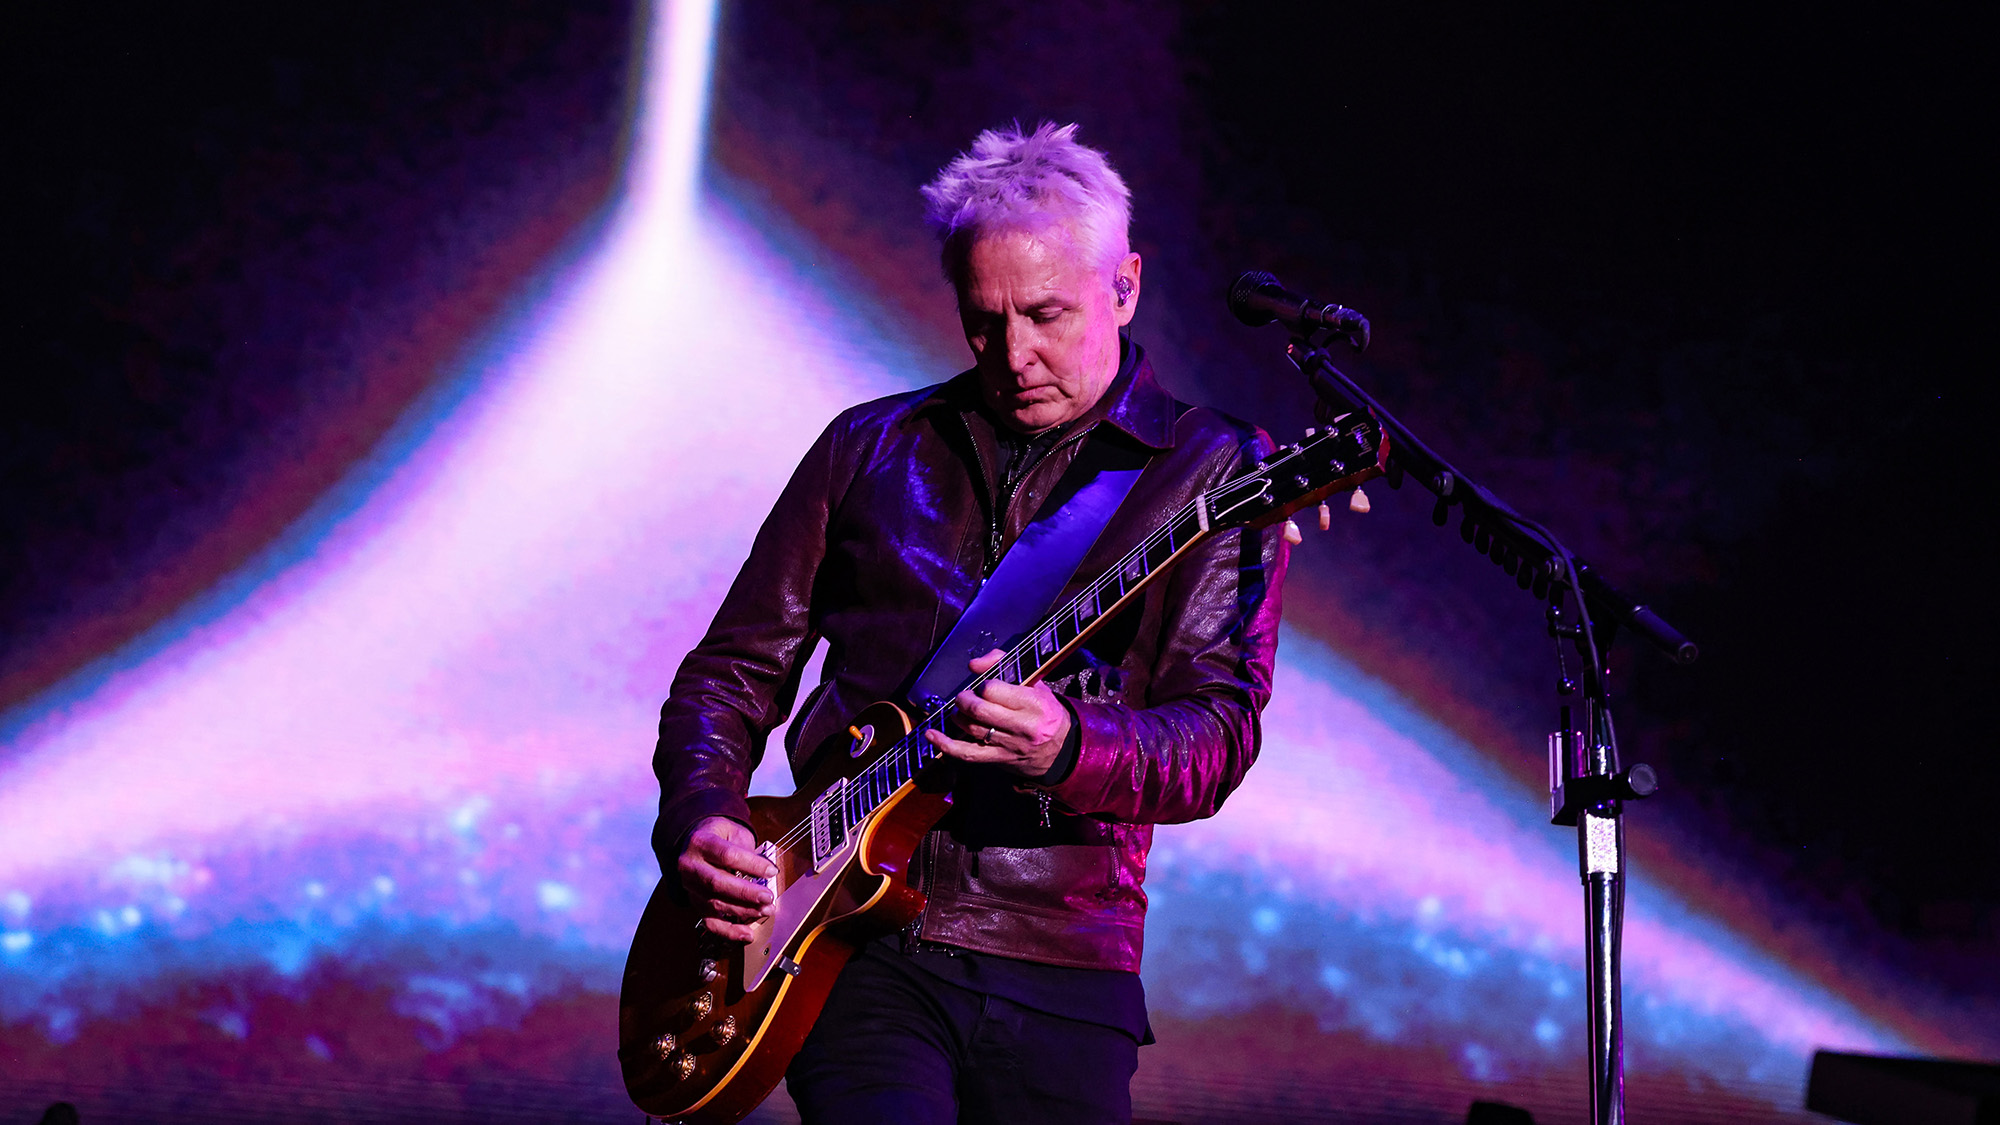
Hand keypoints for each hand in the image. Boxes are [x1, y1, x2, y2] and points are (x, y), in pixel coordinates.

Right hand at [677, 816, 775, 941]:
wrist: (694, 843)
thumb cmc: (719, 836)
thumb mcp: (732, 830)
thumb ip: (746, 848)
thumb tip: (766, 871)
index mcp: (701, 843)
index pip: (727, 855)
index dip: (751, 865)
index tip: (772, 871)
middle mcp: (690, 866)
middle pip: (718, 883)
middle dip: (746, 893)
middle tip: (768, 897)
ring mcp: (691, 887)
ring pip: (715, 904)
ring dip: (743, 911)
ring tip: (765, 911)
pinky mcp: (695, 903)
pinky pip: (710, 922)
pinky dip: (730, 931)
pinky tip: (747, 933)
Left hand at [925, 649, 1069, 777]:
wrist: (1061, 748)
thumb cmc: (1044, 711)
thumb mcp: (1035, 682)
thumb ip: (1004, 663)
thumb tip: (973, 664)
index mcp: (1033, 703)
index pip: (993, 690)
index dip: (983, 685)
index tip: (984, 686)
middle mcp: (1023, 726)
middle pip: (979, 710)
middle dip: (965, 700)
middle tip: (965, 697)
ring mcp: (1010, 745)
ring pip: (972, 729)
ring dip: (959, 716)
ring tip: (961, 711)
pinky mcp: (999, 759)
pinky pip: (967, 753)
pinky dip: (946, 745)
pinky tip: (931, 735)